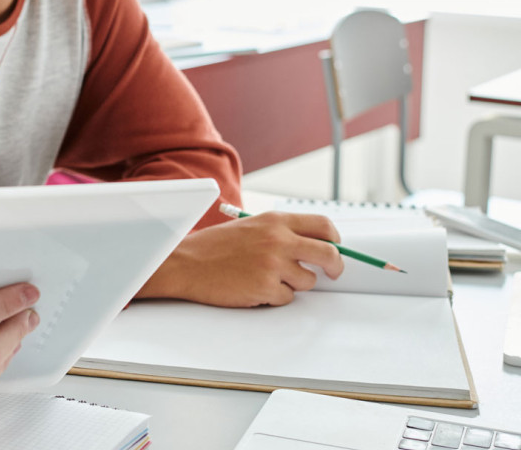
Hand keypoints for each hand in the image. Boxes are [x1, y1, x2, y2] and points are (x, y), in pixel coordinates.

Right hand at [139, 211, 344, 307]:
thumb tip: (314, 246)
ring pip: (307, 281)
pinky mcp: (265, 287)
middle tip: (332, 273)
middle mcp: (278, 240)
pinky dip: (274, 297)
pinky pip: (286, 298)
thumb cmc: (214, 247)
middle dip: (335, 267)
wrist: (186, 263)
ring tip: (266, 277)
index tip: (335, 248)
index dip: (335, 239)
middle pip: (328, 254)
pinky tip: (253, 287)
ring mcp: (273, 265)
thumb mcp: (251, 227)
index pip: (323, 226)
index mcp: (275, 221)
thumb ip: (281, 233)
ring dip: (294, 284)